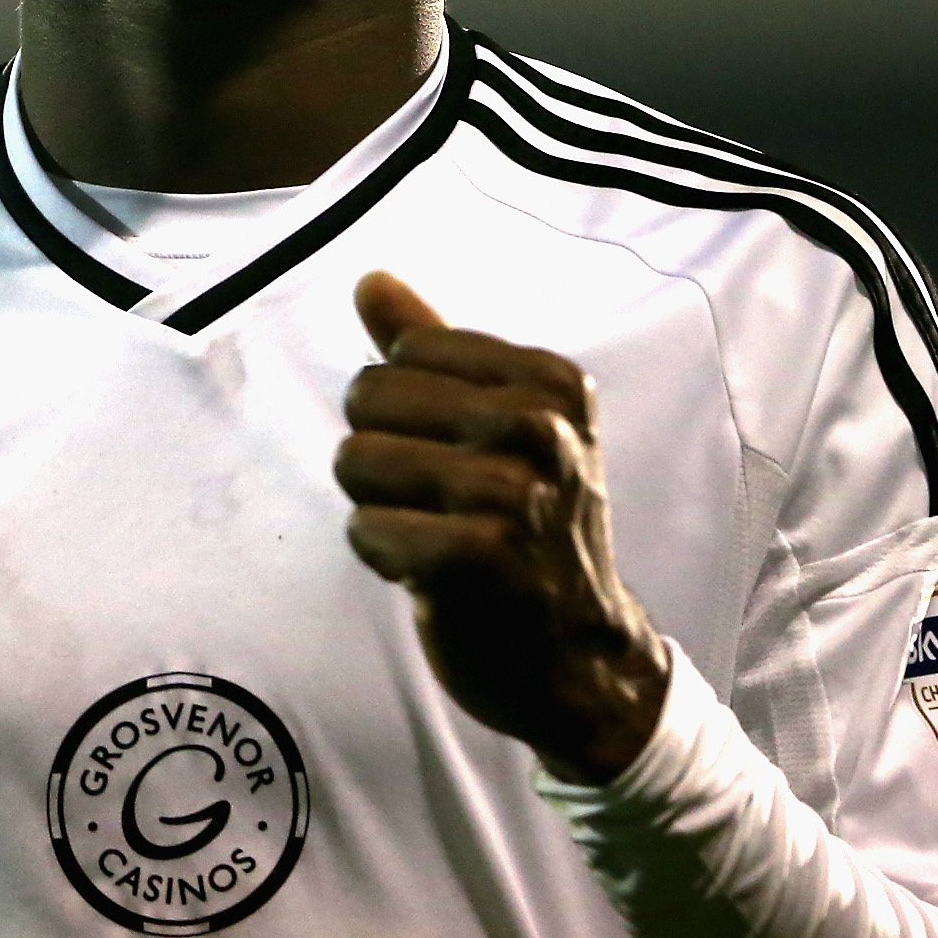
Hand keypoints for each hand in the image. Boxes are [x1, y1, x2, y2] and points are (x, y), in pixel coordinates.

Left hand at [334, 273, 669, 783]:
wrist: (580, 656)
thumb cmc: (529, 530)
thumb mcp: (503, 426)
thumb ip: (432, 347)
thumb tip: (369, 281)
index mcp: (551, 381)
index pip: (404, 351)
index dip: (404, 410)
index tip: (455, 456)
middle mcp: (542, 426)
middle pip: (370, 398)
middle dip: (380, 456)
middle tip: (436, 503)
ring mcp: (516, 491)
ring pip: (357, 460)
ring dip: (375, 508)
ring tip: (430, 535)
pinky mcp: (482, 556)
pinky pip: (366, 528)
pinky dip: (379, 553)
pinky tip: (425, 573)